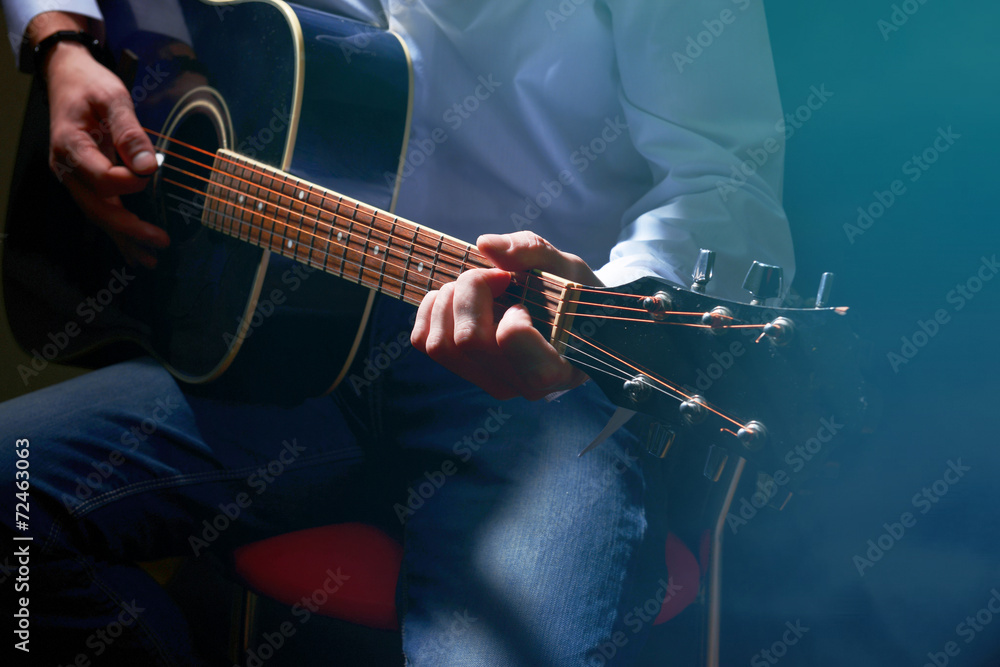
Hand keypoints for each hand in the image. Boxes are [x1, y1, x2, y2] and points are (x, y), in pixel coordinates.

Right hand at [34, 13, 168, 267]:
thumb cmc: (91, 85)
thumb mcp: (114, 99)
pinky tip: (134, 251)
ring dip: (124, 238)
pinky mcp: (84, 180)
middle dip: (129, 228)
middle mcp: (67, 168)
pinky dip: (117, 231)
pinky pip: (100, 209)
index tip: (152, 170)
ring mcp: (73, 177)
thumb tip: (148, 168)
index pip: (102, 179)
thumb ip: (130, 133)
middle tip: (161, 241)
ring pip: (98, 215)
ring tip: (150, 259)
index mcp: (71, 146)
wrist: (67, 77)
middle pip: (97, 207)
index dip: (129, 182)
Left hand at [411, 231, 601, 399]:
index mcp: (556, 369)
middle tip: (495, 276)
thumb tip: (486, 245)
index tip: (523, 300)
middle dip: (473, 290)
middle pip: (469, 340)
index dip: (510, 312)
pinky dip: (431, 309)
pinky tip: (456, 298)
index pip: (513, 344)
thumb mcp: (567, 268)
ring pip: (440, 345)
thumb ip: (534, 253)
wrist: (565, 319)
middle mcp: (520, 385)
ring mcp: (488, 382)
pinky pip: (423, 342)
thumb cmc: (571, 296)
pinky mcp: (461, 371)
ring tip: (476, 286)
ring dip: (450, 300)